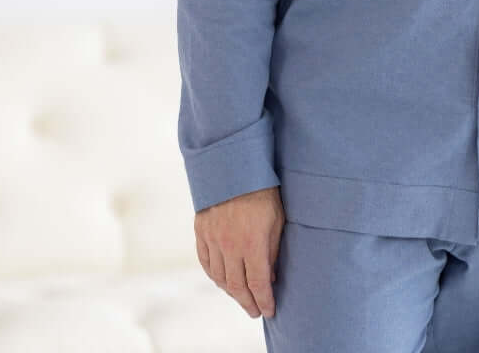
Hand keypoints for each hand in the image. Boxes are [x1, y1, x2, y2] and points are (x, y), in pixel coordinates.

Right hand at [194, 185, 283, 318]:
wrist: (234, 166)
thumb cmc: (263, 191)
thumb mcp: (277, 220)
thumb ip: (272, 250)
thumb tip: (270, 277)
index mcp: (252, 243)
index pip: (258, 283)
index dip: (264, 301)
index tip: (269, 311)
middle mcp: (230, 246)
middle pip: (237, 286)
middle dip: (248, 302)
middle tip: (255, 311)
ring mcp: (213, 239)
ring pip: (220, 278)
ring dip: (231, 292)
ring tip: (241, 298)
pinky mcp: (201, 232)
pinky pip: (206, 263)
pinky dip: (214, 276)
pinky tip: (222, 281)